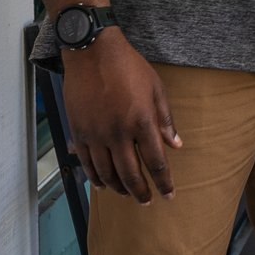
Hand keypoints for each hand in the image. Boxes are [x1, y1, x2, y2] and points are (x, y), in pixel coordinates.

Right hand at [61, 30, 180, 201]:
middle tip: (147, 202)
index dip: (164, 182)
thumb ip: (165, 120)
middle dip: (141, 192)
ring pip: (107, 173)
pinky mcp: (79, 131)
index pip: (156, 162)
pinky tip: (103, 185)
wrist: (93, 52)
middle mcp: (118, 133)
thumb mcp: (156, 89)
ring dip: (118, 188)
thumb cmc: (129, 67)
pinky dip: (95, 177)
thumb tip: (175, 145)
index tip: (169, 195)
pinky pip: (87, 163)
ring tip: (127, 194)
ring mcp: (96, 134)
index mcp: (142, 121)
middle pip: (131, 174)